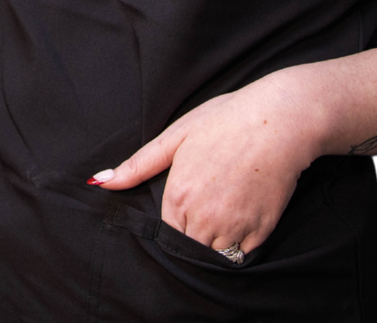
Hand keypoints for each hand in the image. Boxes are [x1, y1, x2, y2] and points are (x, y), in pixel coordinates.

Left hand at [90, 71, 325, 260]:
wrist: (280, 122)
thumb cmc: (226, 121)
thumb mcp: (176, 136)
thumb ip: (137, 165)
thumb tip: (97, 182)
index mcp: (179, 197)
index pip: (166, 233)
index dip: (176, 222)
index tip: (189, 205)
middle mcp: (203, 218)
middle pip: (189, 247)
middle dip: (194, 233)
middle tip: (211, 202)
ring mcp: (234, 227)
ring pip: (215, 254)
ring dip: (217, 240)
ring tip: (228, 206)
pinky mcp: (261, 231)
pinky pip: (243, 252)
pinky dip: (242, 240)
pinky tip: (246, 210)